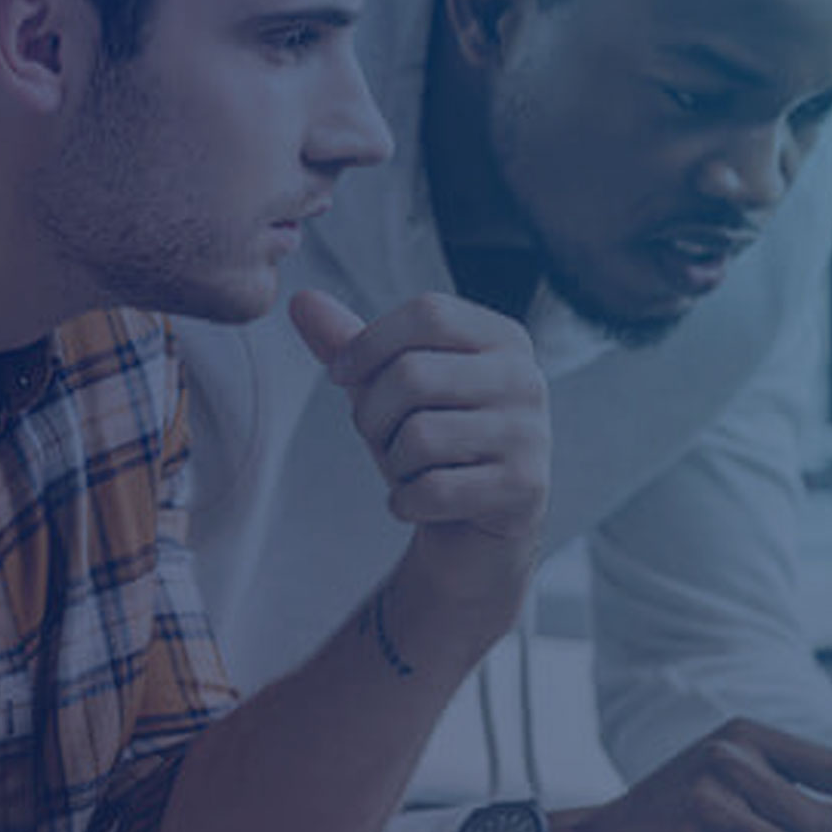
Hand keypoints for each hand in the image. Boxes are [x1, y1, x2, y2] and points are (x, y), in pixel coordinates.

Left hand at [291, 289, 548, 640]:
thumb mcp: (391, 390)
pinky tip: (418, 502)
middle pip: (414, 374)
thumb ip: (352, 343)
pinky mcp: (524, 487)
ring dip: (393, 463)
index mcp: (502, 339)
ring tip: (410, 469)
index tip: (340, 374)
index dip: (369, 343)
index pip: (428, 313)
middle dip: (373, 414)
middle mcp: (526, 378)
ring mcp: (530, 434)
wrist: (477, 532)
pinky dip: (406, 503)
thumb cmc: (435, 446)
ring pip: (420, 436)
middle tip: (379, 437)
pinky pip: (434, 490)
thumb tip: (301, 300)